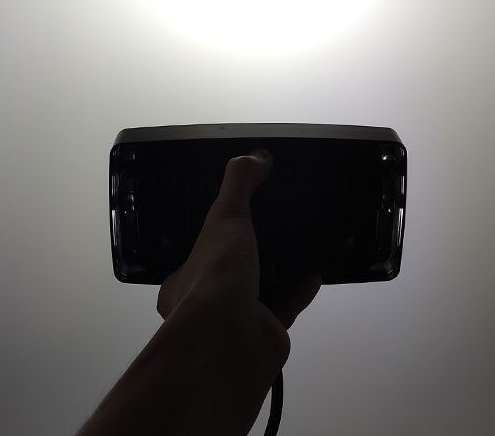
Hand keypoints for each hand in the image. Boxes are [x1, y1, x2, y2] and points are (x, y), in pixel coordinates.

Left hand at [156, 150, 320, 365]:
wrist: (231, 339)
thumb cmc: (215, 275)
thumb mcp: (224, 216)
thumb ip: (239, 184)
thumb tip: (258, 155)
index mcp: (180, 285)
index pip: (191, 262)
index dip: (207, 244)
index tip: (227, 225)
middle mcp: (202, 309)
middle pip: (224, 279)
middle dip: (243, 260)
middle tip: (264, 234)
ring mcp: (235, 325)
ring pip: (256, 294)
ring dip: (274, 273)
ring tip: (292, 246)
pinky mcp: (266, 334)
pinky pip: (285, 307)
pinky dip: (300, 290)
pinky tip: (315, 272)